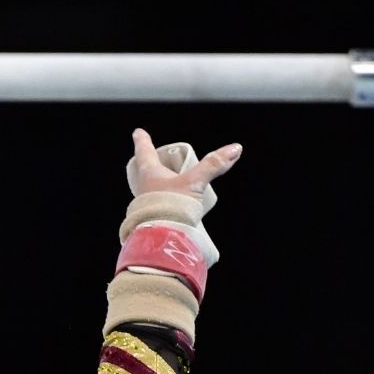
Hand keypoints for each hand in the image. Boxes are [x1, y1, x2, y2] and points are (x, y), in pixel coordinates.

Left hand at [127, 127, 241, 210]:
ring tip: (168, 183)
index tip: (138, 132)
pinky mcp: (151, 219)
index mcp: (149, 173)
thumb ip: (213, 165)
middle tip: (152, 158)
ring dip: (159, 183)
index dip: (142, 140)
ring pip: (151, 188)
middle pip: (145, 170)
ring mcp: (145, 204)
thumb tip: (234, 149)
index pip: (144, 151)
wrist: (160, 240)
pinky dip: (165, 200)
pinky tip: (174, 205)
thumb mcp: (195, 183)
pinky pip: (157, 204)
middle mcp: (143, 187)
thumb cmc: (171, 208)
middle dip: (150, 164)